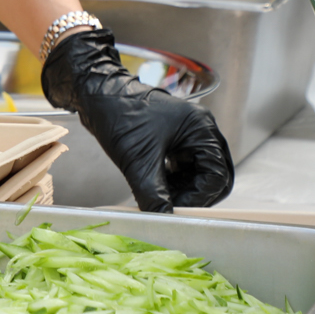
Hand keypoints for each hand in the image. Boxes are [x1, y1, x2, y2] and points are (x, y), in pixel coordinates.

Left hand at [42, 28, 231, 210]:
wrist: (97, 93)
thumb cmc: (120, 114)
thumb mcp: (138, 160)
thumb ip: (154, 194)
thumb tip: (163, 219)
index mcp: (201, 128)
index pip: (217, 174)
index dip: (200, 197)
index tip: (178, 210)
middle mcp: (200, 129)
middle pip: (214, 174)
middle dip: (196, 194)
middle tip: (174, 208)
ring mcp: (188, 133)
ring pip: (199, 172)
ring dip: (185, 190)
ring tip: (162, 199)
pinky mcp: (174, 138)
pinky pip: (185, 167)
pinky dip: (176, 181)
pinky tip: (158, 188)